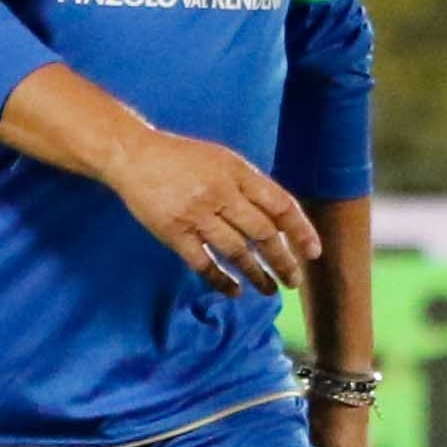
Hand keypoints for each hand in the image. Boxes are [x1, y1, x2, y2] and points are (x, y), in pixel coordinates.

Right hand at [103, 129, 319, 296]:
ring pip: (237, 252)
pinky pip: (203, 263)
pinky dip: (221, 280)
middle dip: (283, 262)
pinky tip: (233, 291)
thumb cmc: (182, 158)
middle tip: (292, 281)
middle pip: (263, 234)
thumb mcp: (222, 160)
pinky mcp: (173, 231)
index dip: (301, 231)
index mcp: (236, 171)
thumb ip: (249, 185)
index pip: (280, 205)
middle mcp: (220, 192)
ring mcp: (196, 213)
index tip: (312, 253)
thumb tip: (280, 222)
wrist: (133, 155)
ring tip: (269, 290)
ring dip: (257, 275)